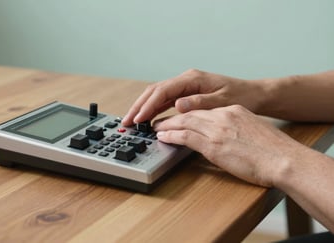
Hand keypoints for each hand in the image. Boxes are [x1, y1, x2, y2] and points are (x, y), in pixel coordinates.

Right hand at [122, 69, 265, 125]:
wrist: (253, 94)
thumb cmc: (241, 96)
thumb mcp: (223, 101)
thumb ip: (200, 103)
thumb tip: (177, 105)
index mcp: (192, 79)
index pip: (163, 91)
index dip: (148, 105)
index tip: (138, 118)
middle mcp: (185, 80)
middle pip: (154, 91)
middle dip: (139, 106)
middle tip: (126, 121)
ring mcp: (185, 87)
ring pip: (157, 95)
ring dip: (143, 108)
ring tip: (132, 122)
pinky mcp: (186, 94)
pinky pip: (164, 101)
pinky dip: (153, 110)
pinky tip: (147, 119)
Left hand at [154, 105, 304, 186]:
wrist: (284, 159)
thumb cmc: (274, 150)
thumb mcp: (253, 130)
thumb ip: (236, 128)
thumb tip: (225, 136)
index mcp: (234, 111)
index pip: (204, 110)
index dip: (187, 113)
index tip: (179, 117)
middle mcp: (223, 116)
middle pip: (190, 113)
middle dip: (172, 118)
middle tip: (160, 121)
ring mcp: (217, 129)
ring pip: (185, 122)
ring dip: (167, 125)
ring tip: (156, 128)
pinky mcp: (213, 145)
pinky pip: (186, 136)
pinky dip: (172, 136)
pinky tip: (163, 137)